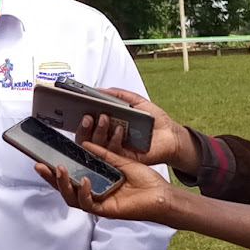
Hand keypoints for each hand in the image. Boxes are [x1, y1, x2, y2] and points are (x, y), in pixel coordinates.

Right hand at [35, 142, 173, 221]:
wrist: (161, 194)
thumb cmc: (144, 179)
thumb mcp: (120, 160)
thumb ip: (102, 153)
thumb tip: (84, 144)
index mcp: (94, 180)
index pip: (68, 175)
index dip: (52, 168)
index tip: (40, 158)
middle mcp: (92, 192)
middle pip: (63, 188)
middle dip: (49, 177)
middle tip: (39, 165)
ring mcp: (97, 202)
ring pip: (71, 197)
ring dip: (62, 184)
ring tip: (59, 169)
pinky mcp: (105, 210)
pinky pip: (88, 204)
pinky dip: (84, 192)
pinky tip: (84, 180)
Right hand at [75, 87, 198, 172]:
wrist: (171, 135)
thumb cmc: (154, 120)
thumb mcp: (136, 101)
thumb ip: (119, 95)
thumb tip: (101, 89)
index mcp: (107, 126)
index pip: (87, 126)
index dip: (80, 120)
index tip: (79, 109)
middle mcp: (108, 139)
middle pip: (87, 137)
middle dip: (84, 127)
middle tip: (87, 116)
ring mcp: (114, 150)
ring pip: (97, 146)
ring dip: (99, 131)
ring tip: (104, 117)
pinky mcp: (124, 159)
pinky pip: (113, 153)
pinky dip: (114, 140)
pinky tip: (119, 129)